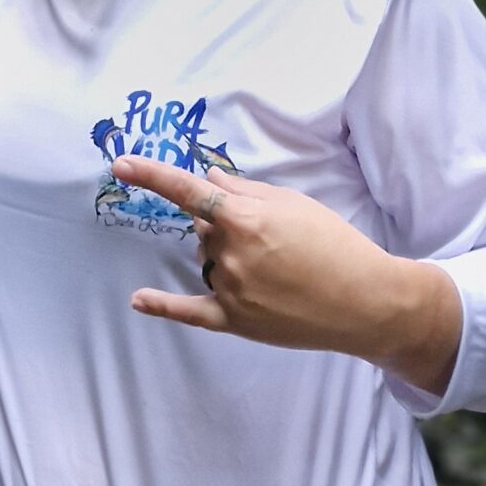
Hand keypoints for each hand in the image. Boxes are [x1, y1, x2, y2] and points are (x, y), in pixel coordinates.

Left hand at [112, 156, 461, 394]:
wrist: (366, 301)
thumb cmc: (334, 243)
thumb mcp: (293, 203)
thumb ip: (243, 190)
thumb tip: (207, 180)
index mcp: (243, 219)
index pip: (186, 192)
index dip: (151, 175)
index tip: (120, 164)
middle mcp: (230, 254)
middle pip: (204, 228)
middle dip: (225, 224)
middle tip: (271, 236)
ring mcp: (230, 290)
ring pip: (207, 259)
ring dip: (225, 255)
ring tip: (275, 265)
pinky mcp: (235, 321)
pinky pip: (191, 312)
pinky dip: (163, 306)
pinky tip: (138, 300)